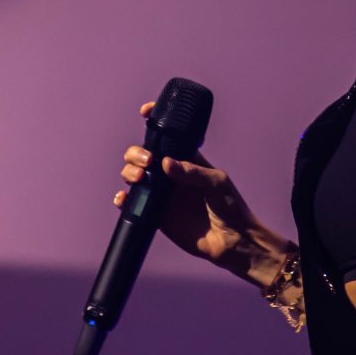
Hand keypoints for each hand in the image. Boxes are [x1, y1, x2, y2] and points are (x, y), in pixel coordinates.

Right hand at [113, 100, 260, 267]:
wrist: (232, 242)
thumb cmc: (231, 208)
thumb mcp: (217, 183)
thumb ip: (193, 172)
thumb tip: (165, 163)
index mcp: (187, 160)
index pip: (167, 137)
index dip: (154, 121)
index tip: (145, 112)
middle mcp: (171, 174)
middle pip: (143, 154)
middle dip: (136, 153)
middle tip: (147, 162)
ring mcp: (162, 194)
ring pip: (134, 175)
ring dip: (128, 171)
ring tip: (139, 179)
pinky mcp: (155, 215)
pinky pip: (133, 204)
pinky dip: (123, 199)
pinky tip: (124, 198)